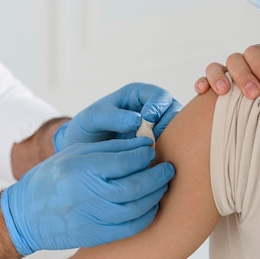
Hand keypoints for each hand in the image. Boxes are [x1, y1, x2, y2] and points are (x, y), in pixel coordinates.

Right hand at [1, 138, 173, 254]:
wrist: (26, 213)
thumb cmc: (51, 178)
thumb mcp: (73, 154)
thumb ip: (107, 149)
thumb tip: (140, 144)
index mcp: (80, 168)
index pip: (123, 160)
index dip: (143, 154)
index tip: (152, 148)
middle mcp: (86, 193)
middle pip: (134, 185)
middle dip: (156, 175)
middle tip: (168, 167)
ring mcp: (91, 217)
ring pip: (135, 207)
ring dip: (155, 195)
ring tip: (162, 184)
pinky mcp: (96, 235)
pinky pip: (130, 227)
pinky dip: (146, 216)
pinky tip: (151, 205)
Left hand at [54, 83, 182, 150]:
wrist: (82, 150)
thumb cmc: (86, 128)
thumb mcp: (93, 118)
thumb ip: (112, 117)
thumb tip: (138, 120)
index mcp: (138, 95)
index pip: (159, 96)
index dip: (158, 106)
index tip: (148, 119)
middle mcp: (152, 109)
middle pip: (175, 113)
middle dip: (169, 126)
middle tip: (156, 140)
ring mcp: (157, 129)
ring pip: (177, 132)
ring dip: (170, 142)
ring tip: (154, 153)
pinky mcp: (158, 147)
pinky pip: (170, 149)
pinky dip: (166, 155)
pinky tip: (153, 163)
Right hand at [194, 42, 259, 98]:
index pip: (258, 52)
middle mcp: (242, 63)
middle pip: (237, 59)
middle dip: (244, 75)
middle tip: (253, 92)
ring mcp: (225, 72)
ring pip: (216, 66)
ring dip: (219, 77)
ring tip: (224, 91)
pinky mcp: (211, 83)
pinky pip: (202, 78)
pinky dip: (202, 82)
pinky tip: (202, 90)